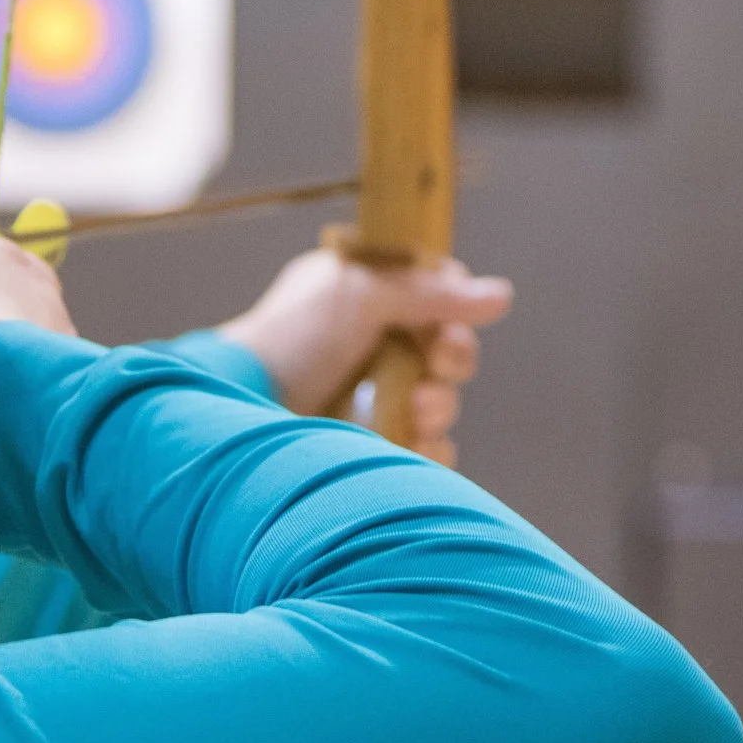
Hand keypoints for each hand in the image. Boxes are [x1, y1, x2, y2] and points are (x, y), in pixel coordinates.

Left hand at [218, 248, 512, 462]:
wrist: (241, 409)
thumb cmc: (288, 339)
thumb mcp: (356, 294)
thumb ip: (429, 293)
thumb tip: (500, 295)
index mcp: (368, 298)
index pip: (438, 299)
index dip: (454, 312)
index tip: (444, 324)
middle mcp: (375, 346)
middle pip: (450, 352)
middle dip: (451, 360)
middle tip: (433, 366)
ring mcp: (374, 399)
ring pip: (442, 403)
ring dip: (438, 405)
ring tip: (412, 409)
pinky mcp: (374, 447)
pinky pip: (428, 450)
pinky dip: (428, 448)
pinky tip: (411, 440)